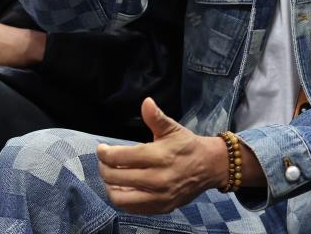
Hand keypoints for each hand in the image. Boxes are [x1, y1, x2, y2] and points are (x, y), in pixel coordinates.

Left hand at [96, 97, 227, 214]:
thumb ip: (156, 117)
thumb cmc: (187, 145)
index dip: (104, 153)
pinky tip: (123, 188)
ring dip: (110, 186)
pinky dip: (122, 199)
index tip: (101, 149)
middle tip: (104, 161)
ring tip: (111, 176)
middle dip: (104, 168)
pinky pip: (132, 208)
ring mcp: (159, 196)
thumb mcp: (172, 128)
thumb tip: (146, 102)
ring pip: (120, 198)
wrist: (209, 167)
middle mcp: (158, 179)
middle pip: (115, 178)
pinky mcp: (161, 208)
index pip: (120, 158)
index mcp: (159, 156)